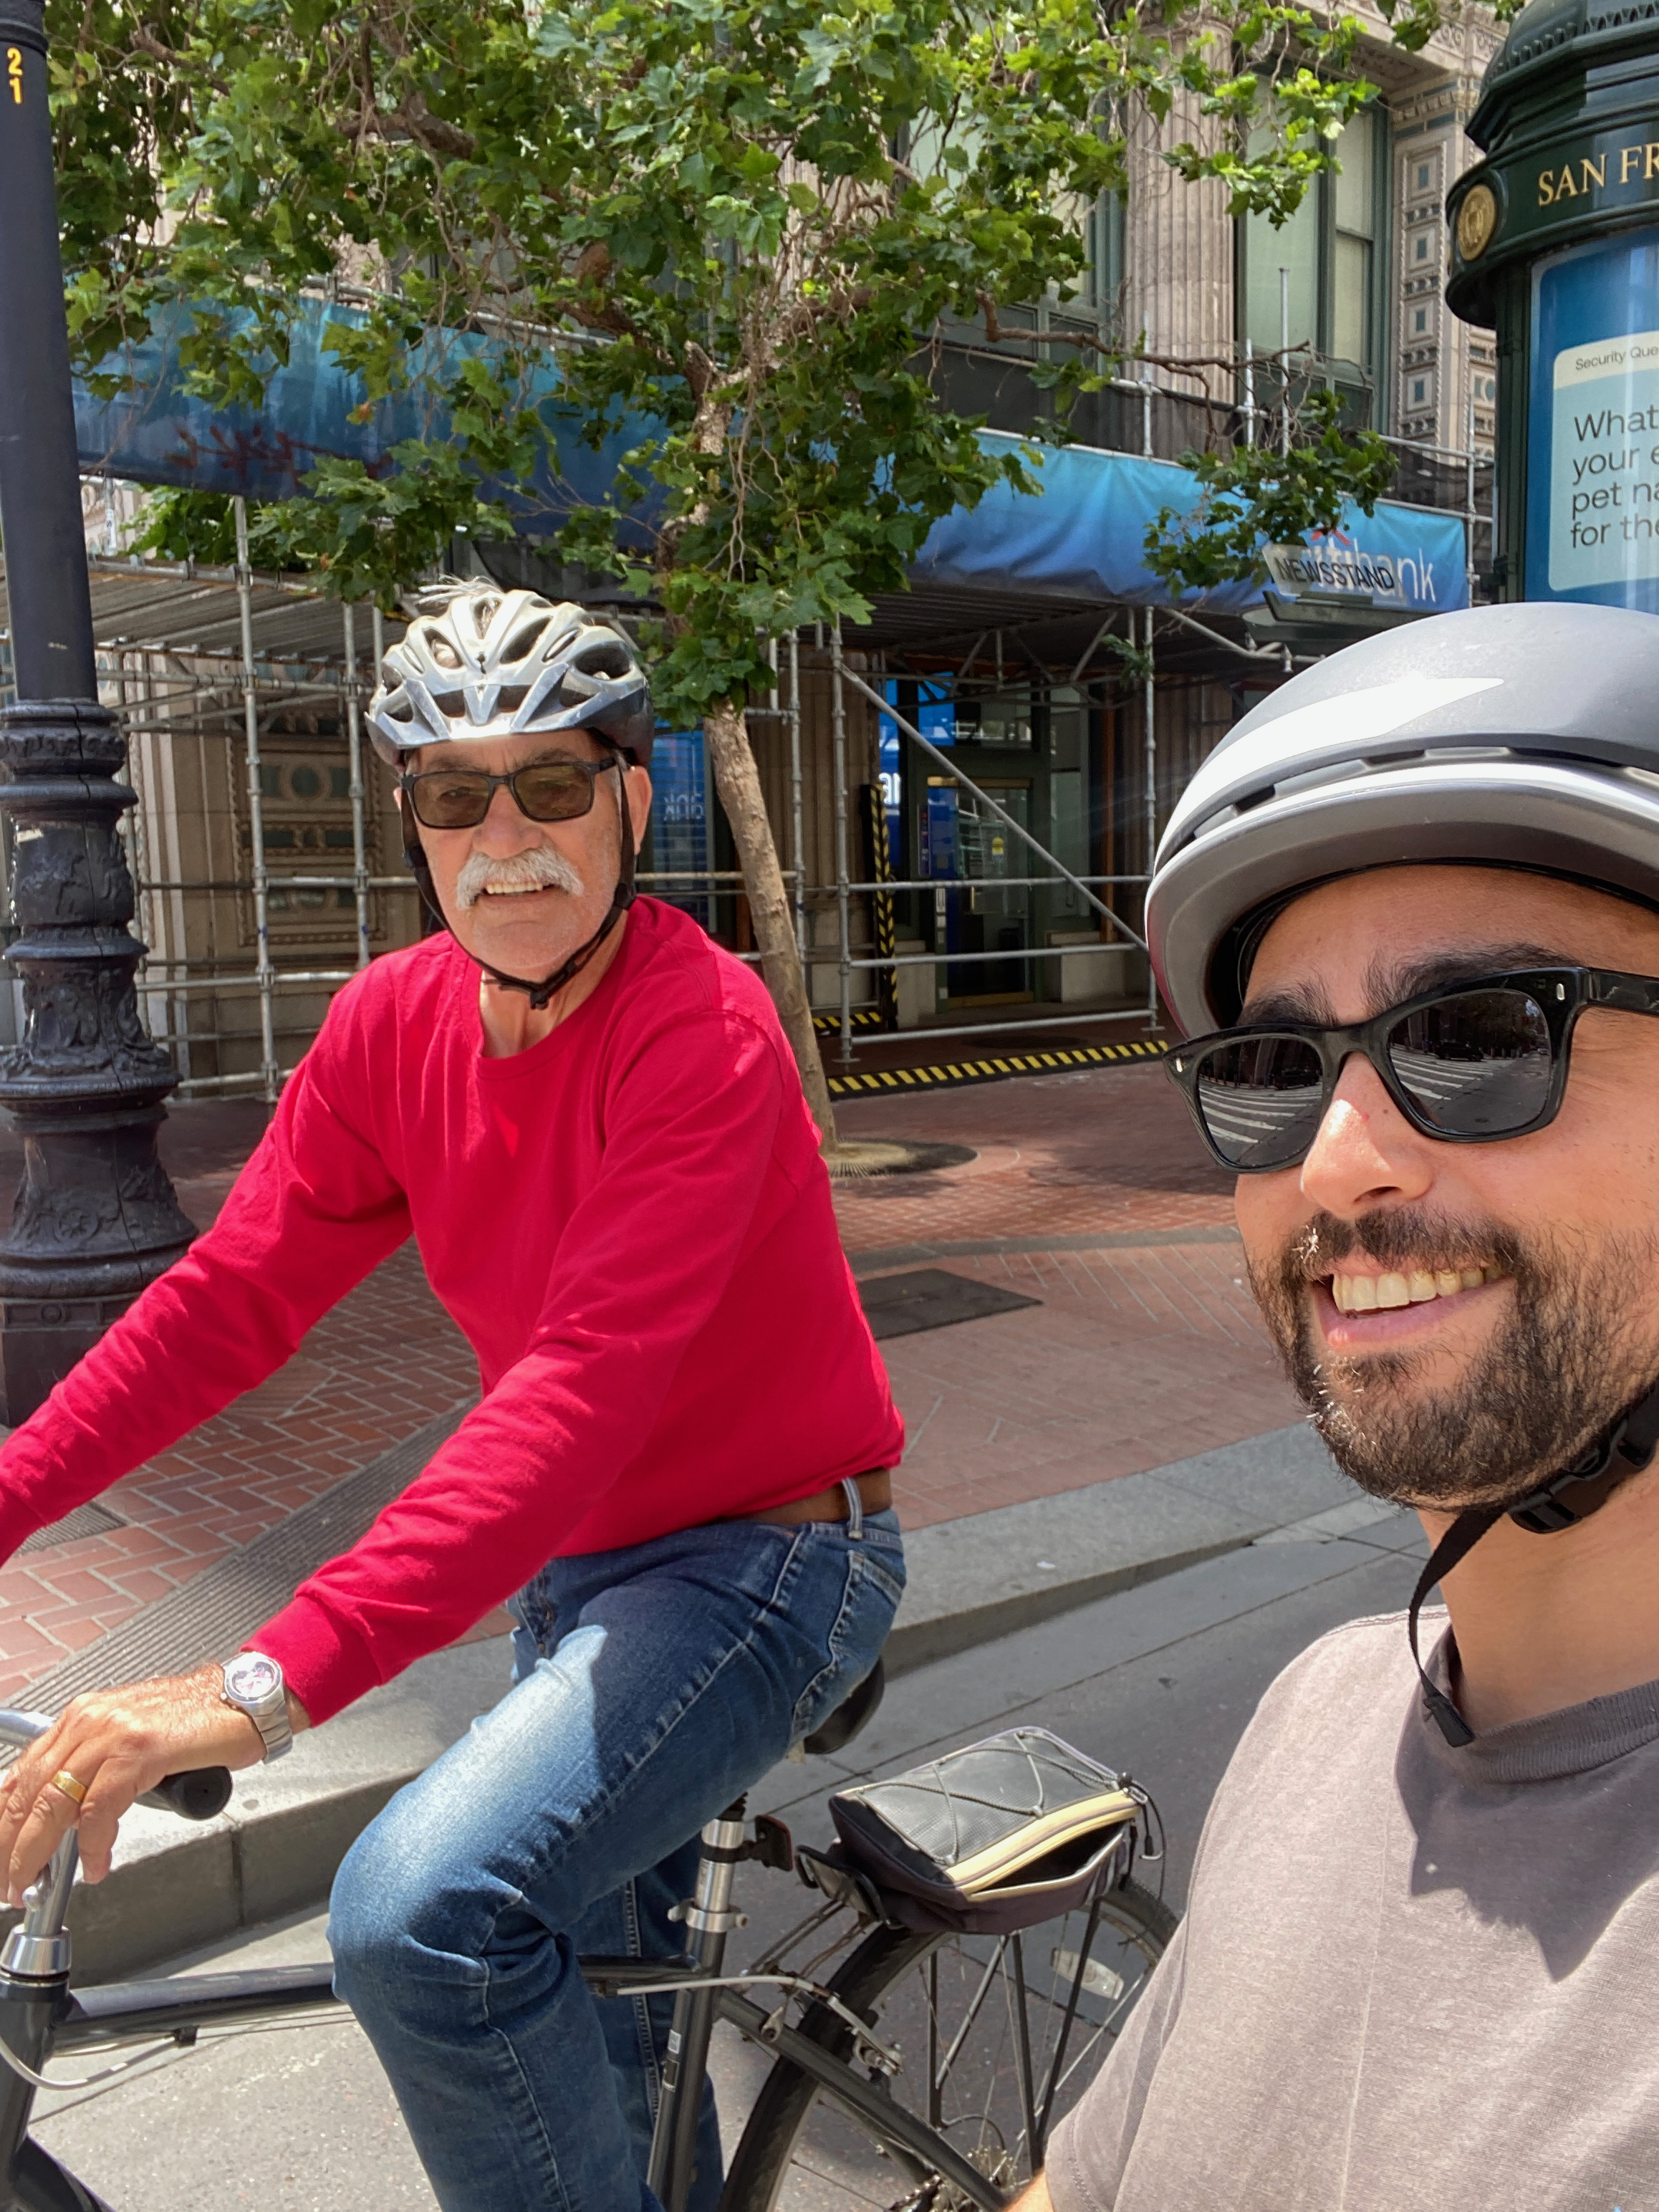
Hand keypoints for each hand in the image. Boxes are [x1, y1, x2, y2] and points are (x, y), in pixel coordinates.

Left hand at [0, 1664, 274, 1901]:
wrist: (245, 1697)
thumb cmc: (196, 1720)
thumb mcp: (129, 1740)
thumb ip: (94, 1769)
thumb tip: (65, 1820)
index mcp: (81, 1718)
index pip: (20, 1775)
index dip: (2, 1822)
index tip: (1, 1857)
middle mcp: (89, 1720)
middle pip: (27, 1792)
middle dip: (10, 1846)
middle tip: (10, 1884)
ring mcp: (113, 1732)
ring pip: (53, 1802)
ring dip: (35, 1854)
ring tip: (33, 1885)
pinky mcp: (142, 1749)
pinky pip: (100, 1809)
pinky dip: (92, 1845)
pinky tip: (96, 1865)